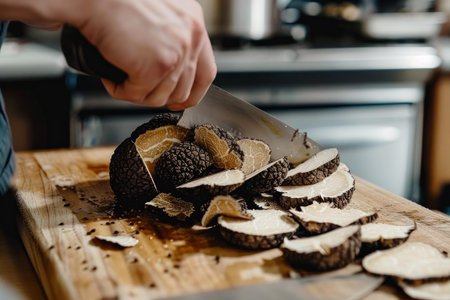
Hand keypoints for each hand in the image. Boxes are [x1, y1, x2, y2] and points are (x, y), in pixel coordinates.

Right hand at [73, 0, 215, 109]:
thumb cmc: (116, 0)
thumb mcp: (159, 14)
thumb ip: (173, 38)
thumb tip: (173, 73)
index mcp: (193, 22)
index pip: (206, 72)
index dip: (192, 92)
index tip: (179, 100)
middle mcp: (191, 36)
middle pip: (184, 90)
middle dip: (158, 96)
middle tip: (139, 88)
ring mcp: (175, 53)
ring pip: (160, 96)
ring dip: (137, 93)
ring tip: (121, 78)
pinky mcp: (155, 67)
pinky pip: (137, 95)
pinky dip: (119, 91)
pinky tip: (111, 78)